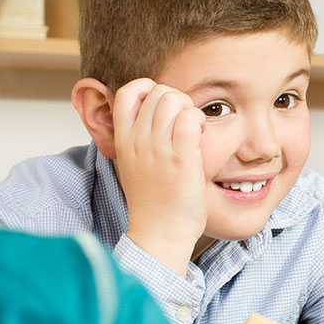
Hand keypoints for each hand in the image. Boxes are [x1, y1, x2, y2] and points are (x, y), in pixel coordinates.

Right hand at [110, 78, 206, 275]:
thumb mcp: (132, 164)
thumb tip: (151, 113)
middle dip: (176, 100)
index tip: (162, 106)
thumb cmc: (152, 202)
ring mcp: (158, 149)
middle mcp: (137, 141)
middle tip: (184, 122)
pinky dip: (199, 121)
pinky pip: (190, 119)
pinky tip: (200, 137)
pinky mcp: (181, 160)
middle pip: (158, 92)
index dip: (149, 89)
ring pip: (174, 100)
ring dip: (189, 110)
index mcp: (123, 141)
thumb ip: (137, 138)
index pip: (127, 92)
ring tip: (193, 130)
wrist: (159, 233)